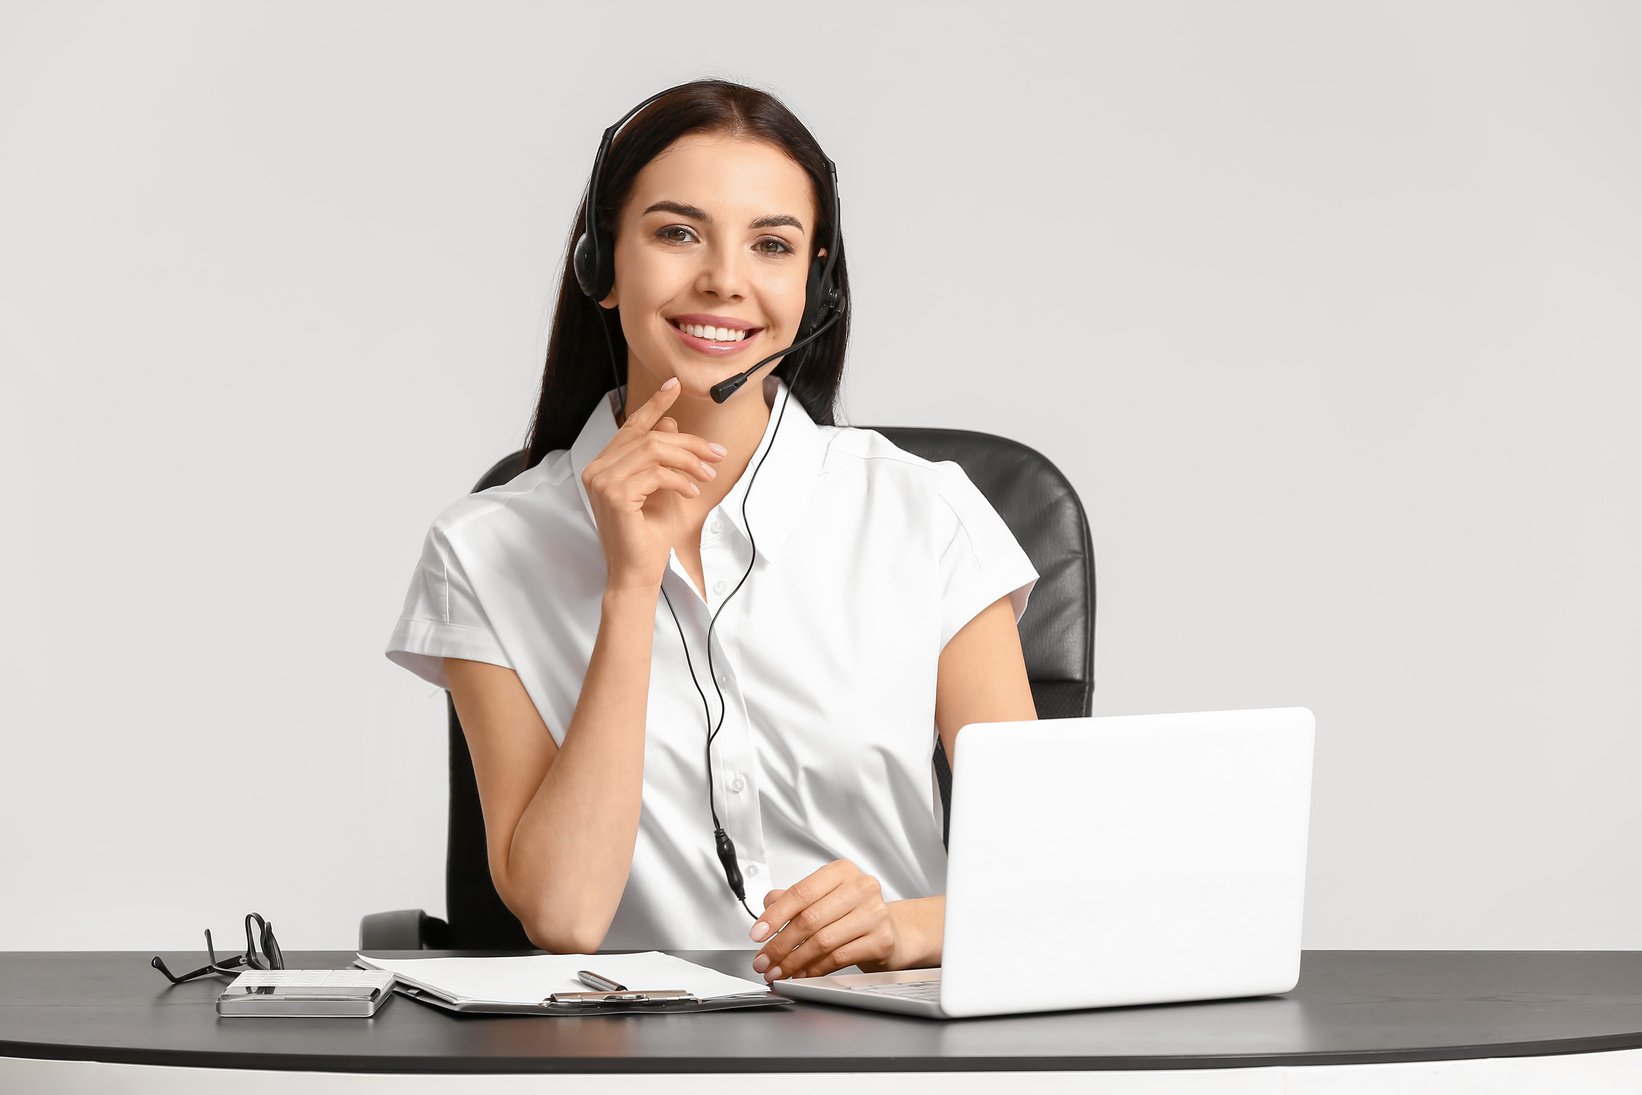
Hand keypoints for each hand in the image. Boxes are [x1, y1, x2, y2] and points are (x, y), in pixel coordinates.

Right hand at [580, 377, 726, 592]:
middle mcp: (597, 469)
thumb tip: (671, 424)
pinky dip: (680, 480)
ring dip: (688, 460)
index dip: (654, 404)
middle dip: (688, 442)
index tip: (674, 385)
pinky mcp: (614, 494)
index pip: (631, 427)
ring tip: (707, 476)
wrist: (636, 575)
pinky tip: (692, 492)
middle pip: (649, 437)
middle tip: (716, 454)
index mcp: (605, 466)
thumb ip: (663, 459)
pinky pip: (656, 473)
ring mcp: (602, 480)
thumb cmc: (647, 538)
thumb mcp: (662, 490)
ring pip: (653, 450)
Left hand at [748, 860, 900, 981]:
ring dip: (794, 961)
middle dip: (780, 945)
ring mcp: (875, 913)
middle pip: (809, 919)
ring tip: (778, 970)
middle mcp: (861, 888)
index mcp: (842, 871)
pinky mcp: (882, 940)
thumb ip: (793, 899)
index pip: (800, 892)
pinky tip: (802, 973)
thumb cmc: (853, 912)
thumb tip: (767, 908)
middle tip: (764, 960)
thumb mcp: (824, 897)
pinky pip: (838, 958)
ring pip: (822, 941)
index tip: (758, 933)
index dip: (775, 916)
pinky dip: (814, 969)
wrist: (893, 930)